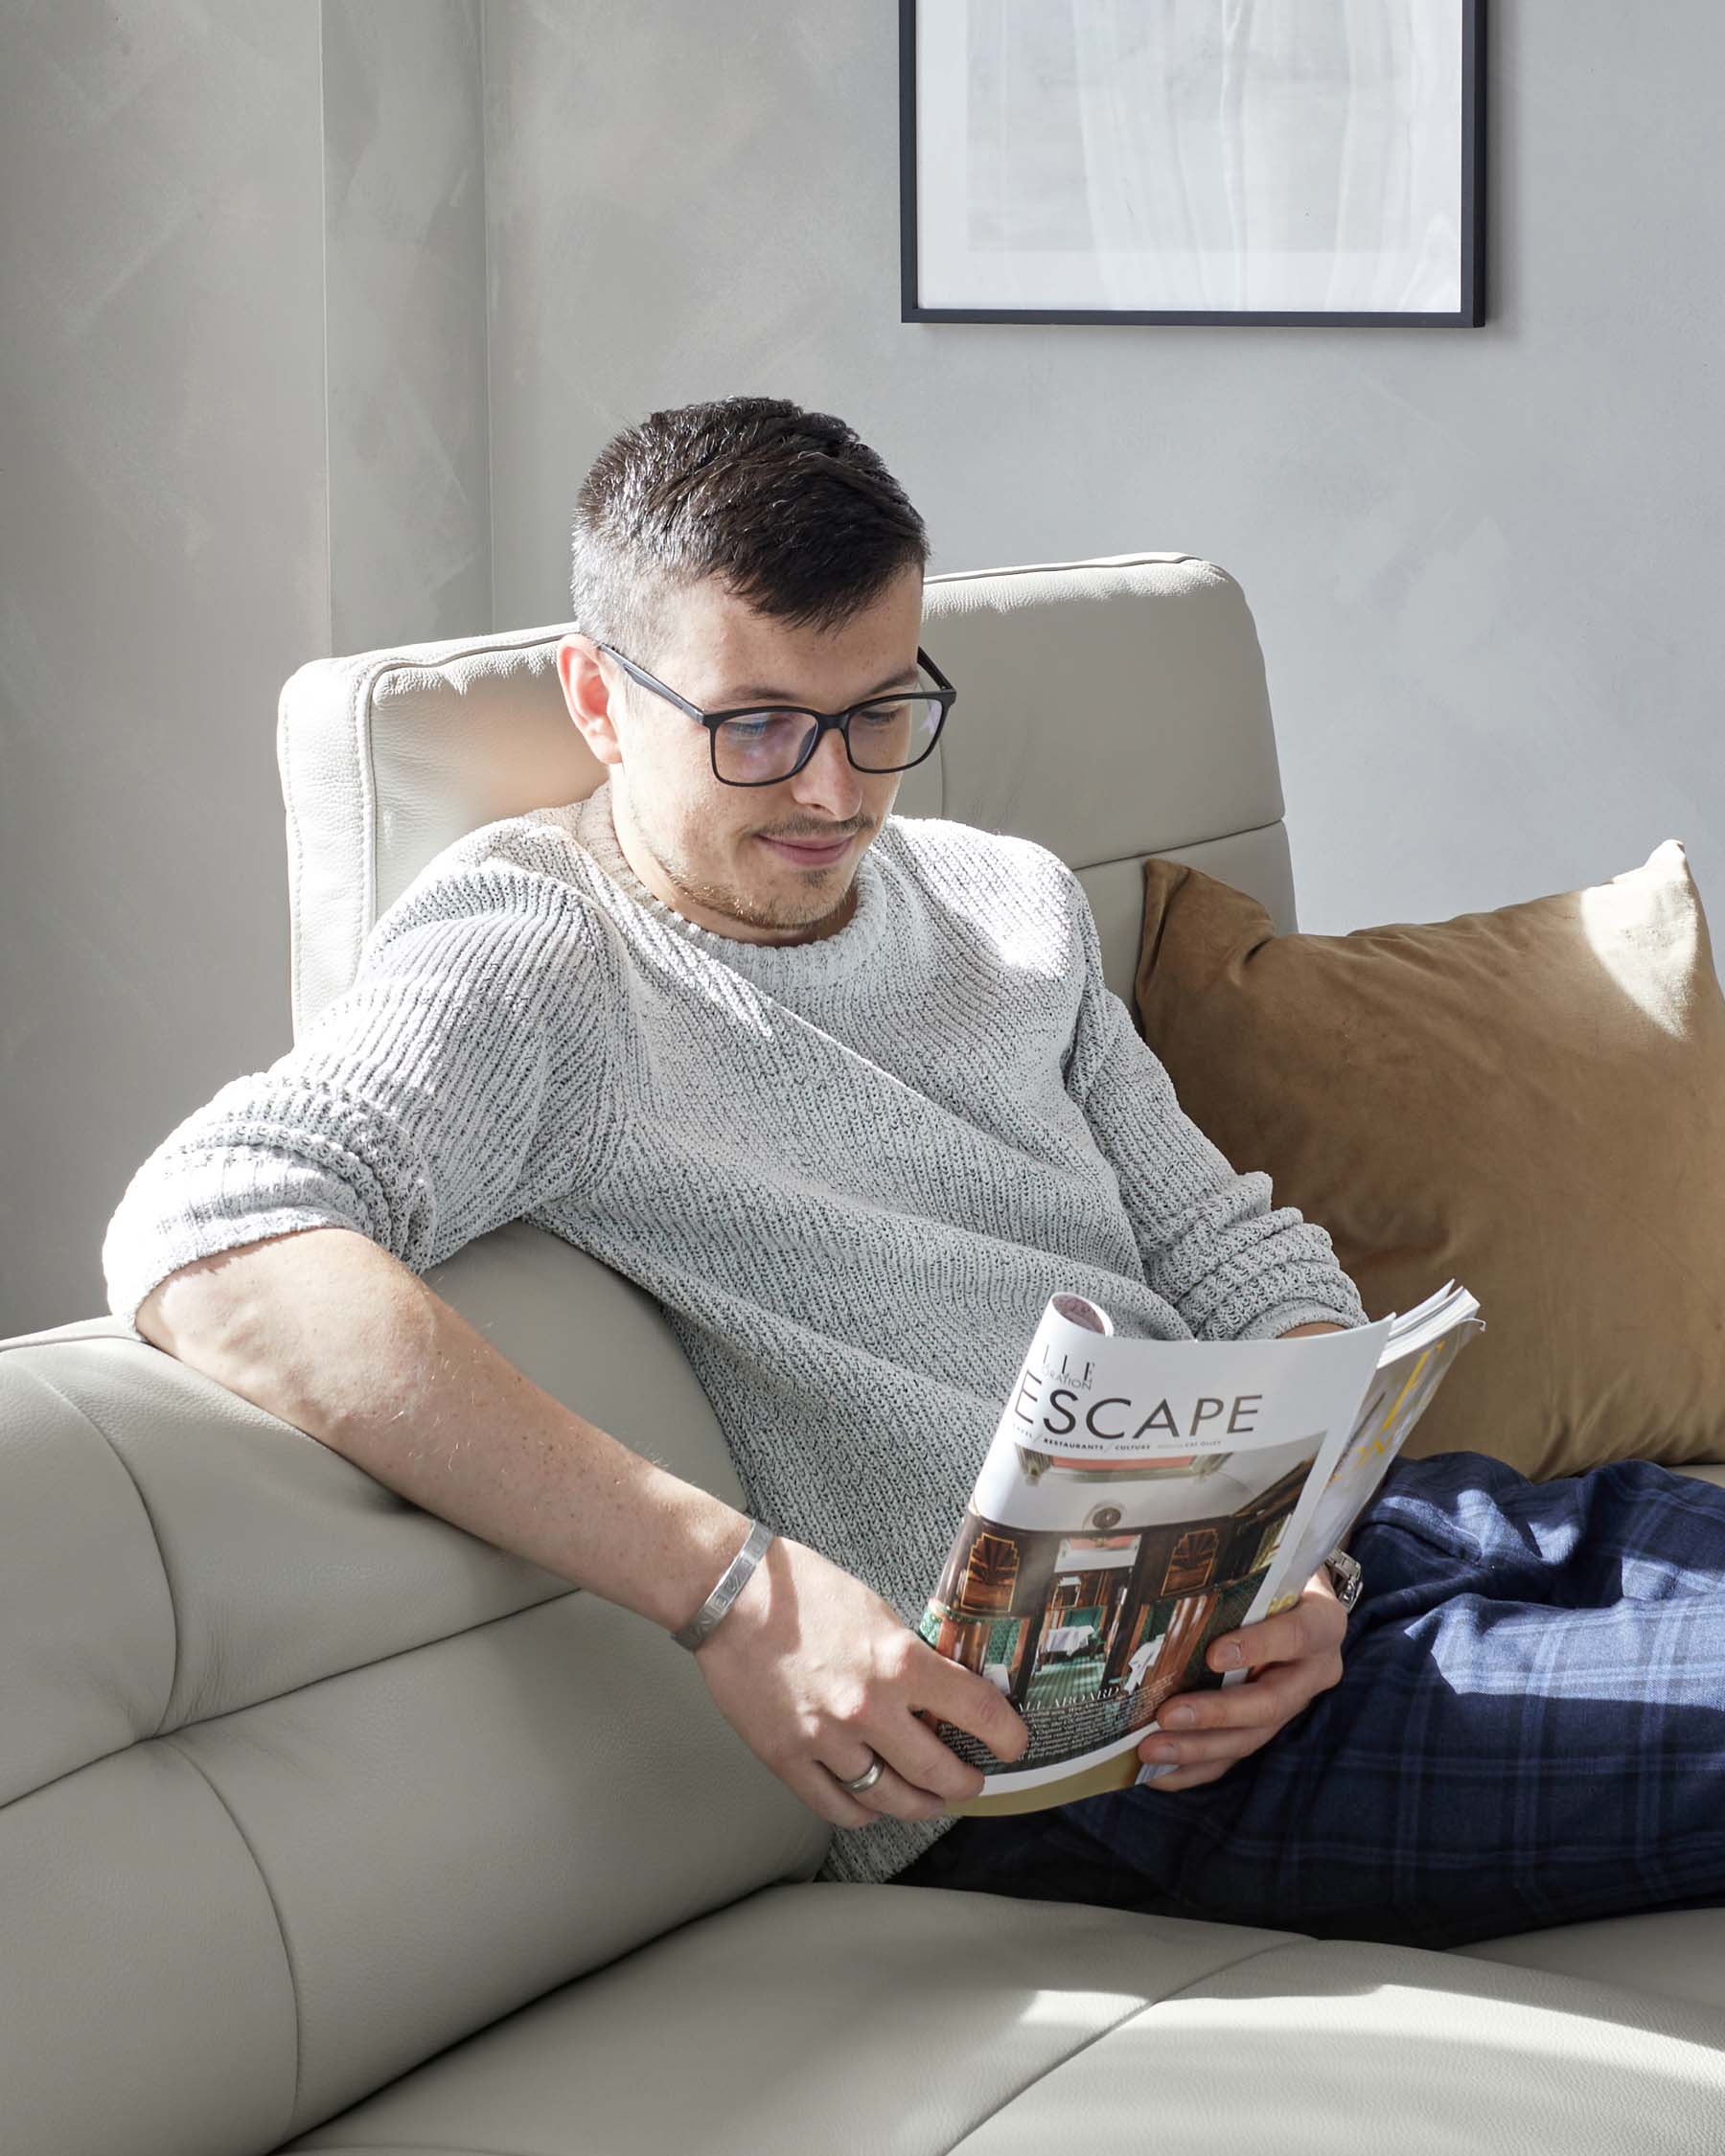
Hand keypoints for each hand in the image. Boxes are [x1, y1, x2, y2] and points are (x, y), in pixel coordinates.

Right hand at [691, 1533, 1030, 1827]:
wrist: (731, 1596)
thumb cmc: (802, 1591)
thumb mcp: (877, 1612)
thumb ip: (911, 1658)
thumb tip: (944, 1691)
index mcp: (899, 1662)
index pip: (978, 1713)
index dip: (1008, 1736)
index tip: (1014, 1744)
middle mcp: (868, 1708)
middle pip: (939, 1773)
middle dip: (965, 1783)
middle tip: (971, 1781)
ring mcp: (826, 1739)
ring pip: (891, 1800)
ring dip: (920, 1805)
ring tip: (928, 1799)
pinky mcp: (788, 1758)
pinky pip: (838, 1807)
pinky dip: (864, 1813)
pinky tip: (873, 1803)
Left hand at [1136, 1565, 1345, 1791]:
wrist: (1297, 1596)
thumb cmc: (1274, 1573)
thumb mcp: (1270, 1563)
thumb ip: (1242, 1567)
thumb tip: (1181, 1557)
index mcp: (1322, 1624)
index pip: (1298, 1636)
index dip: (1260, 1647)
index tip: (1214, 1654)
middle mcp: (1314, 1671)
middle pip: (1270, 1703)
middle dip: (1216, 1714)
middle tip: (1166, 1716)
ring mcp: (1292, 1704)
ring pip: (1250, 1738)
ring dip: (1198, 1749)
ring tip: (1150, 1750)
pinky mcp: (1267, 1726)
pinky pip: (1234, 1756)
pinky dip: (1196, 1769)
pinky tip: (1158, 1776)